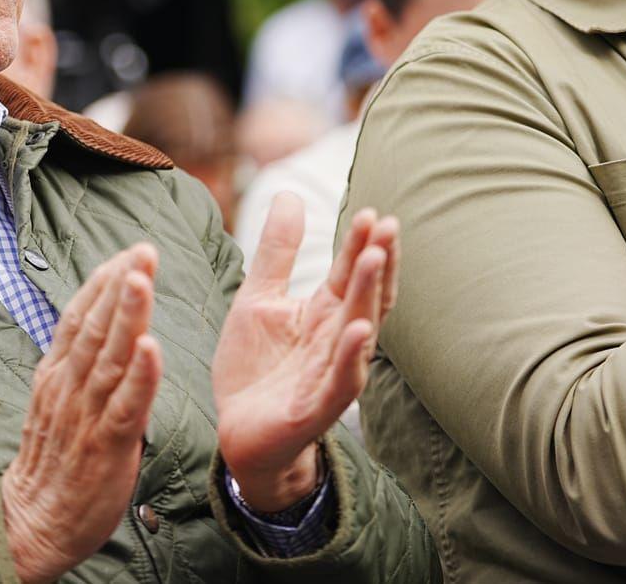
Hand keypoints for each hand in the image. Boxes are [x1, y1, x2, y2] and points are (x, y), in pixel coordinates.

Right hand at [2, 244, 162, 583]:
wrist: (33, 521)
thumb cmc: (55, 462)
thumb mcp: (58, 403)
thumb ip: (78, 368)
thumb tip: (102, 334)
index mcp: (57, 374)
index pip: (79, 317)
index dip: (104, 283)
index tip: (128, 252)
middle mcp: (68, 386)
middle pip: (95, 327)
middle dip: (121, 285)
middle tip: (144, 249)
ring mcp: (85, 414)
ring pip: (109, 357)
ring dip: (129, 316)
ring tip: (145, 280)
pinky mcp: (104, 444)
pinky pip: (125, 406)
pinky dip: (140, 377)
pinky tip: (153, 349)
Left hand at [212, 194, 397, 511]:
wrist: (238, 431)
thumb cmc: (256, 366)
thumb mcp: (259, 298)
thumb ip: (276, 251)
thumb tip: (290, 194)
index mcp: (325, 314)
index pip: (349, 273)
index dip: (360, 244)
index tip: (372, 211)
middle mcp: (336, 341)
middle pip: (363, 296)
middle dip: (376, 262)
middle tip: (386, 225)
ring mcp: (331, 374)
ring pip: (358, 332)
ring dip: (367, 296)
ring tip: (374, 259)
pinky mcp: (317, 407)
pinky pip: (340, 381)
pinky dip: (351, 357)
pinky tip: (359, 331)